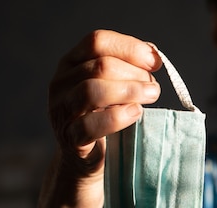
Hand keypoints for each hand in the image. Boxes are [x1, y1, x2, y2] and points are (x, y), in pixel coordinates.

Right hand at [48, 29, 161, 174]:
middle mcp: (61, 83)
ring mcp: (62, 111)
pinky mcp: (70, 138)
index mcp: (71, 63)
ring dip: (129, 91)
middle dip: (134, 74)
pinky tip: (136, 114)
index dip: (130, 48)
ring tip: (151, 96)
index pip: (97, 41)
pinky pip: (90, 125)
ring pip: (92, 91)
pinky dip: (118, 117)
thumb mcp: (114, 88)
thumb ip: (128, 68)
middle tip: (154, 88)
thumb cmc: (104, 117)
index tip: (155, 62)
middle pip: (100, 66)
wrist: (85, 158)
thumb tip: (153, 54)